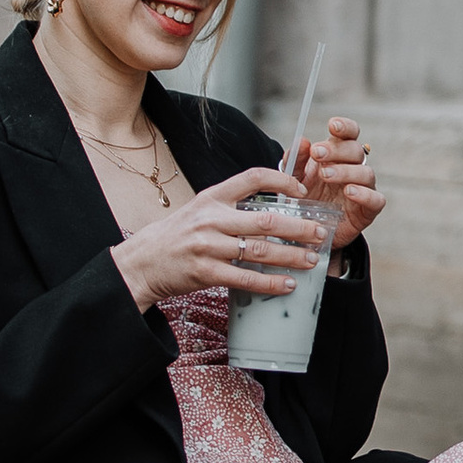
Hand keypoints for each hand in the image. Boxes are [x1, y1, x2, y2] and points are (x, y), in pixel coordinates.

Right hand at [110, 165, 326, 314]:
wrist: (142, 262)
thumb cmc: (177, 236)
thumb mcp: (201, 209)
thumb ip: (232, 206)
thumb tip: (274, 206)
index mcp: (212, 197)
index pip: (253, 178)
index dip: (281, 181)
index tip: (302, 191)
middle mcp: (211, 218)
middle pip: (266, 220)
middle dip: (299, 227)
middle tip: (320, 233)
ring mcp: (207, 246)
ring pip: (259, 250)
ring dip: (291, 256)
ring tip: (312, 260)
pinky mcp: (205, 272)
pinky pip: (244, 278)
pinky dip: (269, 283)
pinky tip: (287, 284)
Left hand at [295, 112, 384, 260]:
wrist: (309, 234)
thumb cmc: (305, 200)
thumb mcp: (294, 179)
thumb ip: (296, 160)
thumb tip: (303, 141)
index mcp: (338, 157)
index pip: (349, 135)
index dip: (345, 127)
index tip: (332, 125)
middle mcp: (353, 169)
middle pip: (356, 151)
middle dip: (337, 150)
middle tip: (317, 154)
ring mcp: (363, 189)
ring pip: (366, 173)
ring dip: (346, 171)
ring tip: (326, 175)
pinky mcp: (368, 211)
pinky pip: (376, 199)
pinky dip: (365, 194)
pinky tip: (349, 192)